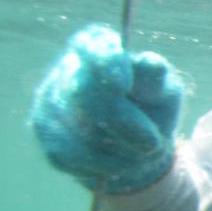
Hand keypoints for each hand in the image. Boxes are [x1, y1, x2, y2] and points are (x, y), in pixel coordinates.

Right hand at [30, 24, 186, 192]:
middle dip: (122, 121)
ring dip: (120, 149)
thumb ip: (156, 81)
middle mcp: (67, 69)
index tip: (121, 85)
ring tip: (145, 152)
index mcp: (97, 46)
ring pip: (79, 130)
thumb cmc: (152, 107)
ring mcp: (50, 102)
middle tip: (152, 143)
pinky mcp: (48, 136)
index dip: (103, 63)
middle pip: (82, 91)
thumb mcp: (163, 91)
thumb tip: (153, 64)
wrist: (140, 146)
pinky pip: (73, 156)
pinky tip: (122, 162)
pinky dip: (105, 164)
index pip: (92, 46)